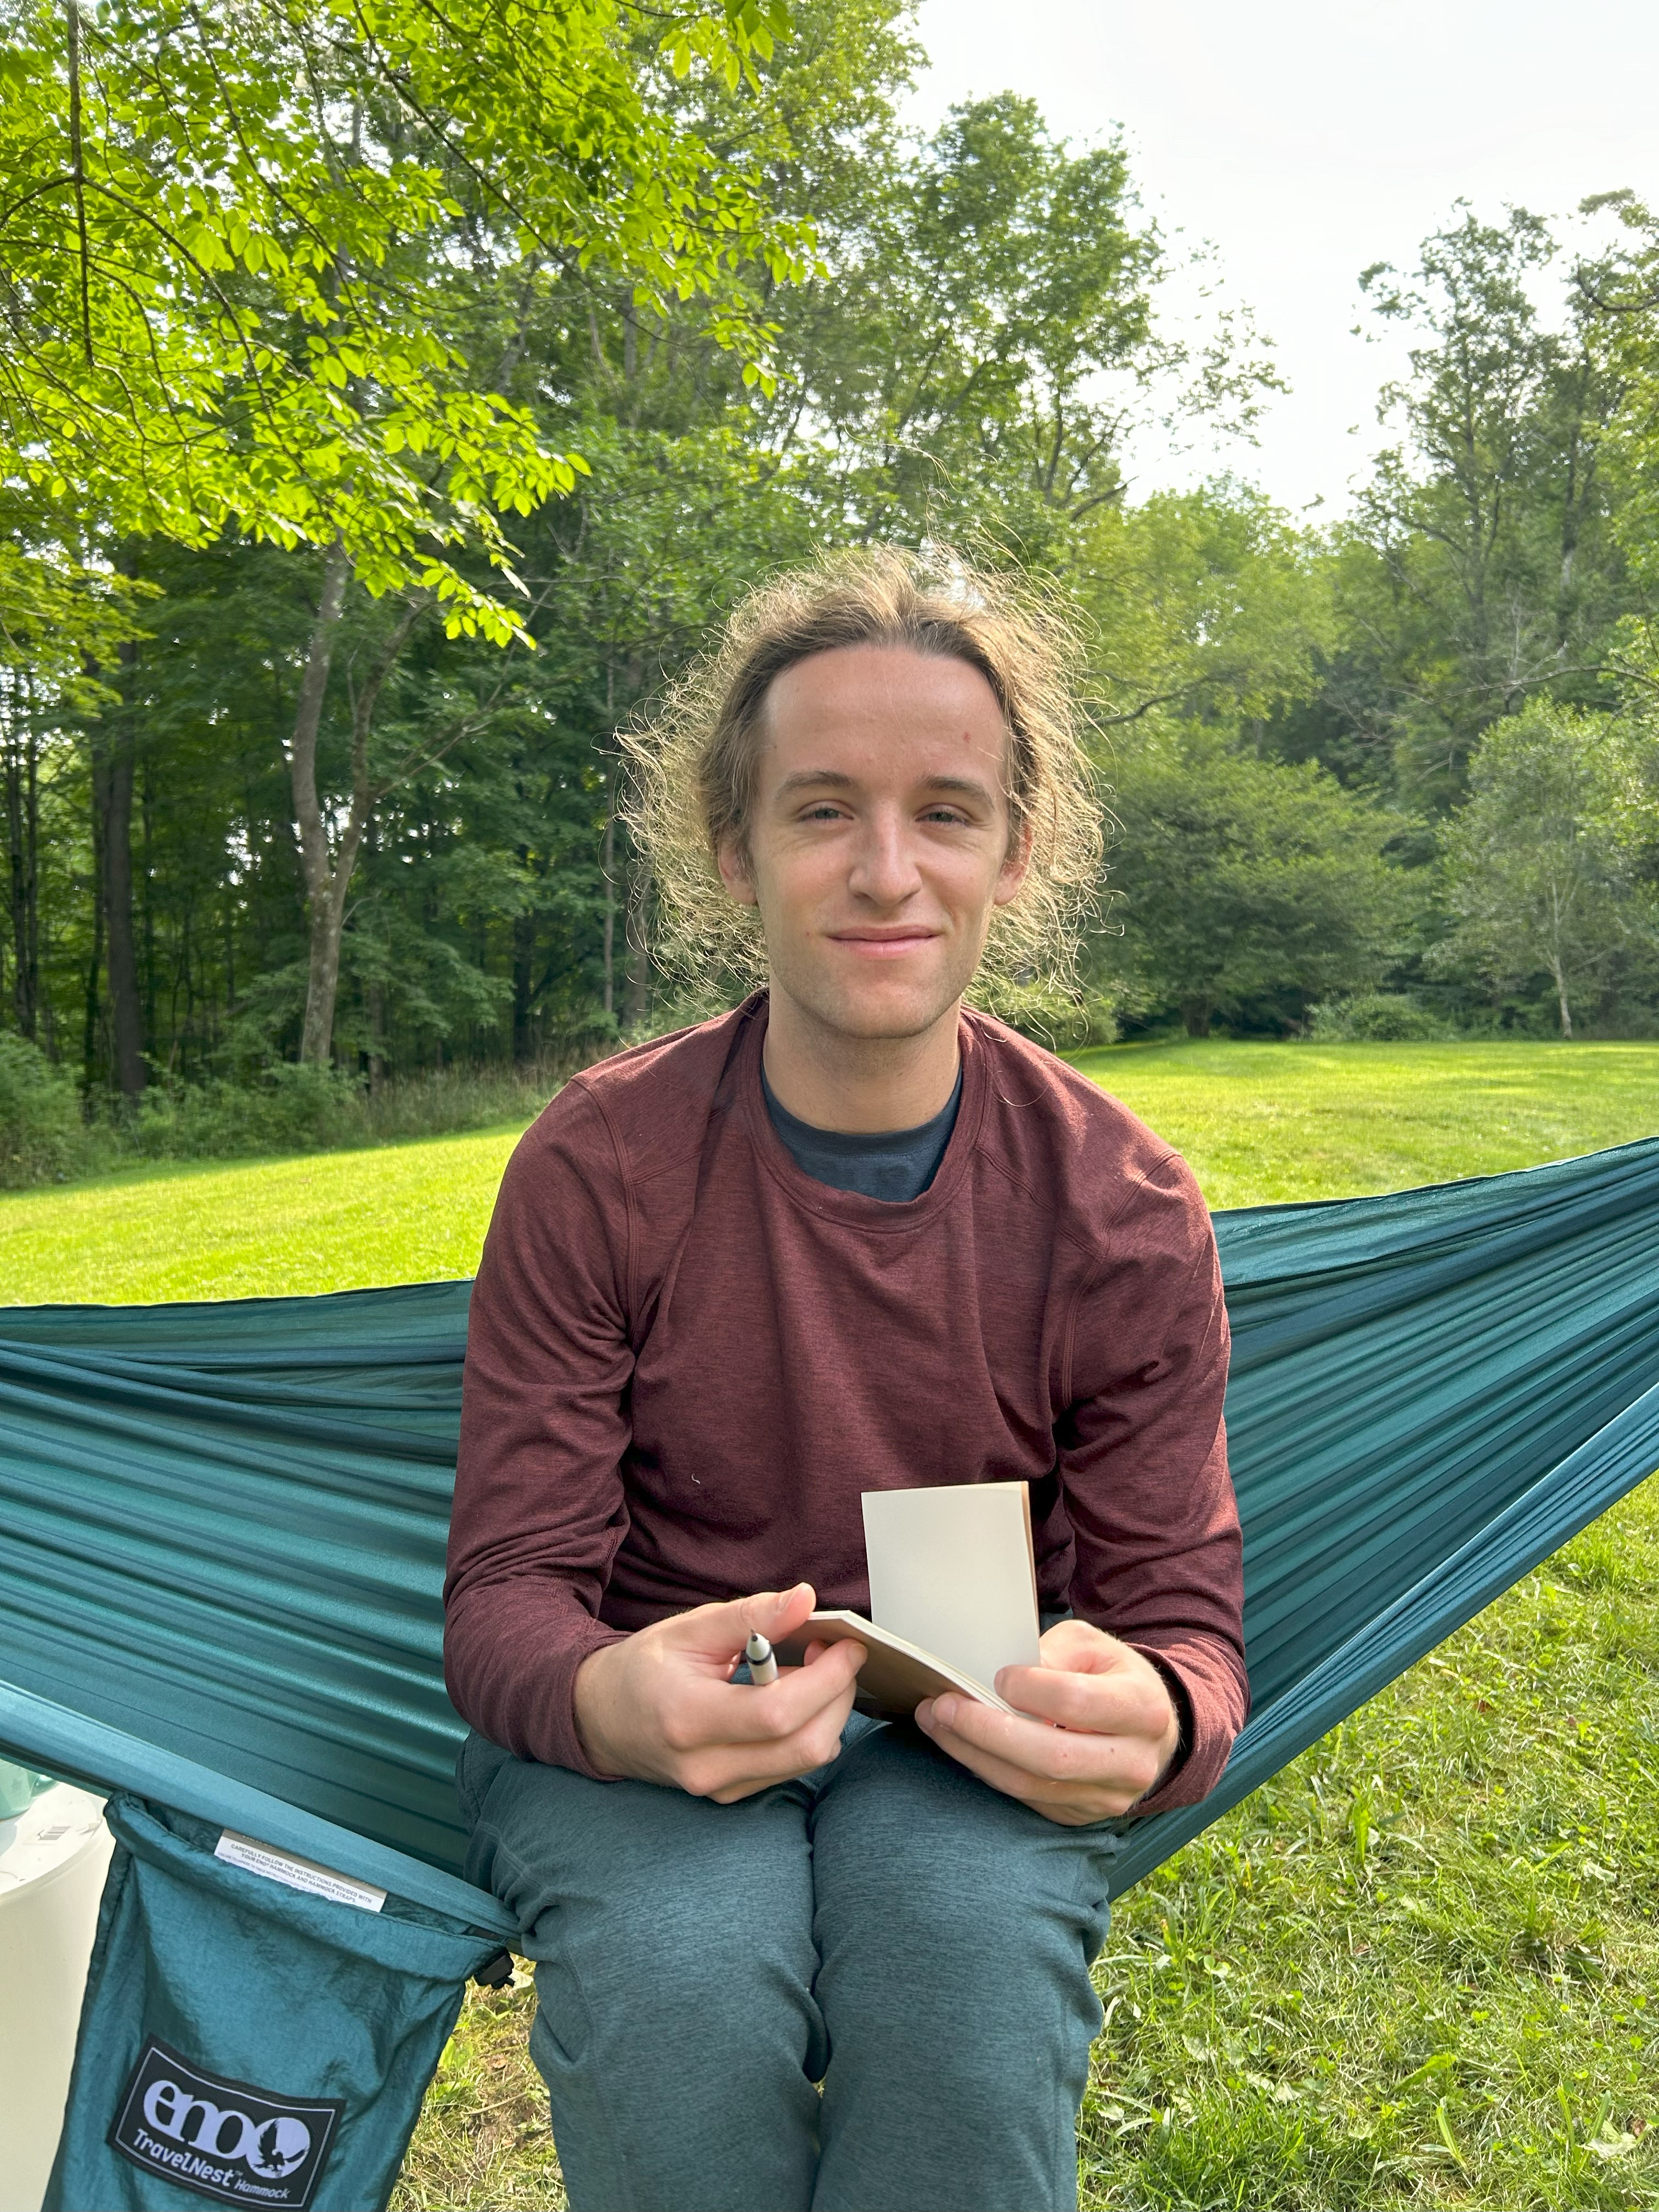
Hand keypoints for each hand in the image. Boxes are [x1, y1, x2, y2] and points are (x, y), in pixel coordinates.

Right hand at [573, 1583, 864, 1801]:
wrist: (602, 1719)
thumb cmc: (646, 1667)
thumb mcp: (691, 1629)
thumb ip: (751, 1615)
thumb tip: (806, 1599)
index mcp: (688, 1719)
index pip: (778, 1713)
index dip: (826, 1680)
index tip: (848, 1646)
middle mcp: (705, 1767)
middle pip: (805, 1746)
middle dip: (838, 1696)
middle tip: (834, 1654)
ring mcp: (719, 1789)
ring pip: (806, 1761)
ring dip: (828, 1713)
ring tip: (810, 1671)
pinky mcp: (731, 1796)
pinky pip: (791, 1768)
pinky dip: (808, 1731)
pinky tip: (793, 1698)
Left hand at [914, 1619, 1180, 1825]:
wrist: (1149, 1728)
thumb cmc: (1111, 1676)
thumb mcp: (1091, 1646)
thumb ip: (1052, 1654)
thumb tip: (1004, 1679)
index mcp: (1142, 1709)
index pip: (1077, 1703)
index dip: (1030, 1690)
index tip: (998, 1675)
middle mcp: (1132, 1762)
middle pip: (1051, 1758)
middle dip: (987, 1731)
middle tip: (943, 1705)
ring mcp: (1108, 1797)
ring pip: (1031, 1785)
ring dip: (974, 1754)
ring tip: (936, 1721)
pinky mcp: (1081, 1815)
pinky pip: (1026, 1798)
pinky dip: (988, 1770)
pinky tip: (961, 1744)